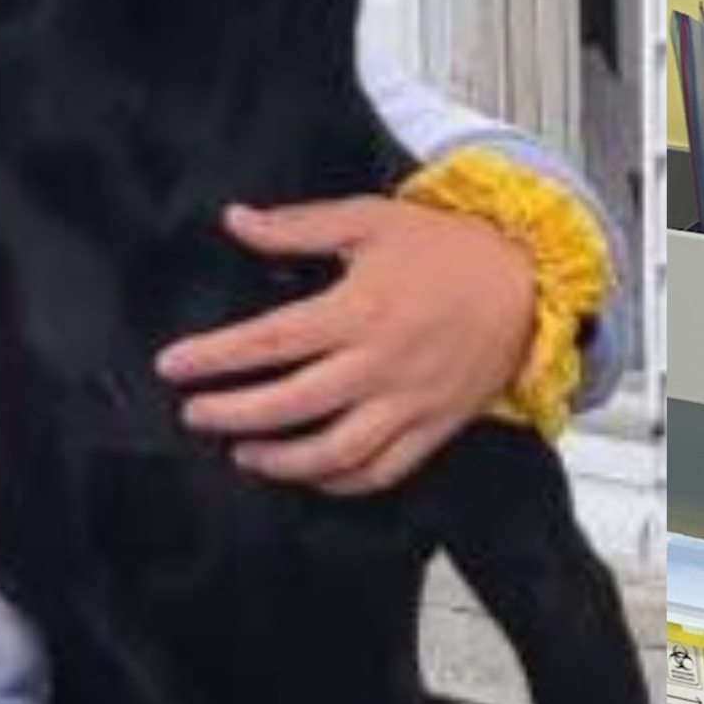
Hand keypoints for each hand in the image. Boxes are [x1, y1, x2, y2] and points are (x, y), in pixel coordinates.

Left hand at [160, 195, 538, 496]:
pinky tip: (309, 477)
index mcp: (359, 310)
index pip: (271, 341)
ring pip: (336, 452)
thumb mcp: (371, 219)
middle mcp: (380, 364)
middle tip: (195, 414)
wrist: (529, 283)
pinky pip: (383, 471)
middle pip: (292, 404)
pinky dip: (341, 484)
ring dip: (282, 462)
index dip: (216, 358)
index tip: (173, 367)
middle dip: (234, 414)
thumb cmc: (449, 247)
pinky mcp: (434, 428)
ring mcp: (409, 403)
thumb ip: (299, 226)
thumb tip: (236, 221)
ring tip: (243, 454)